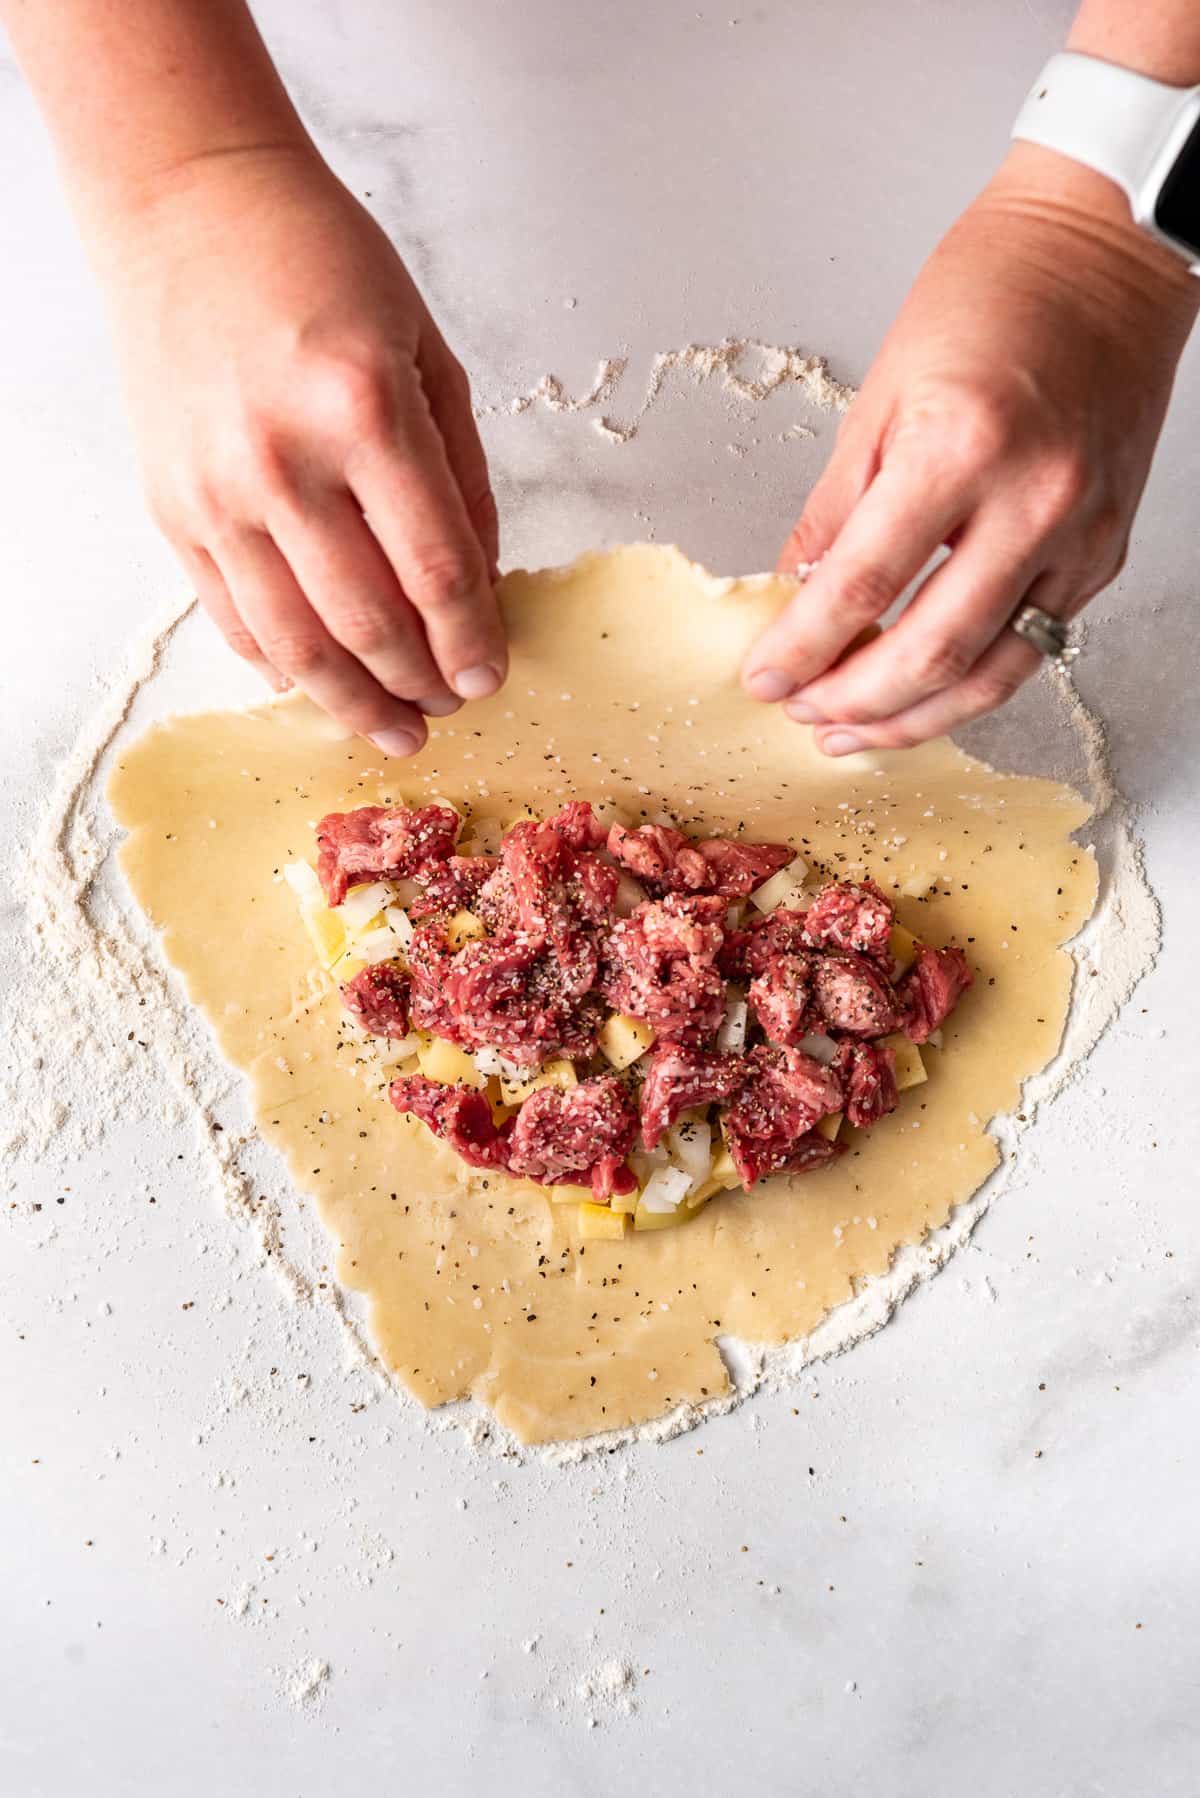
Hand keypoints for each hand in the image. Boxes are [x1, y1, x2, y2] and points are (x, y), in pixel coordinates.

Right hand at [103, 146, 502, 755]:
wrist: (190, 208)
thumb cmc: (321, 264)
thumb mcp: (428, 353)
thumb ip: (461, 477)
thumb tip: (479, 587)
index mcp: (365, 411)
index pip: (436, 571)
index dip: (471, 642)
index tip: (489, 676)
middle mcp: (283, 460)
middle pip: (368, 623)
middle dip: (419, 683)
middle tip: (447, 707)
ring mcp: (218, 492)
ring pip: (295, 643)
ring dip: (353, 702)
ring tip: (393, 727)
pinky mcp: (173, 508)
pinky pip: (233, 616)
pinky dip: (280, 663)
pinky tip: (317, 682)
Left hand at [742, 144, 1198, 752]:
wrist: (1104, 253)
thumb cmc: (993, 294)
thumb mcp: (882, 392)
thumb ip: (836, 509)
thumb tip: (795, 592)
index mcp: (960, 448)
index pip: (863, 587)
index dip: (804, 649)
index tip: (764, 678)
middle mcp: (1032, 501)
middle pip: (931, 653)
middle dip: (853, 702)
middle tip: (801, 714)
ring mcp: (1079, 535)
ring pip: (992, 673)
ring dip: (913, 719)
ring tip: (850, 731)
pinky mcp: (1104, 553)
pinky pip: (1033, 645)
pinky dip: (971, 682)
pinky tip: (920, 694)